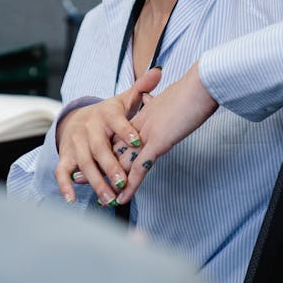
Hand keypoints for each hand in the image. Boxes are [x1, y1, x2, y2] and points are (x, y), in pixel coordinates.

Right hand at [54, 65, 161, 204]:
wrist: (78, 118)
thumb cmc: (109, 114)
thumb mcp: (124, 100)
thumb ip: (141, 89)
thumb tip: (158, 71)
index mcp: (105, 114)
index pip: (116, 121)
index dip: (126, 131)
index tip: (139, 141)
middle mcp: (88, 128)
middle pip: (98, 148)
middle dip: (110, 166)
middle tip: (123, 181)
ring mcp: (75, 143)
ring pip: (83, 163)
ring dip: (95, 182)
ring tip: (109, 198)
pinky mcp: (65, 156)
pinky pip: (62, 172)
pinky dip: (65, 186)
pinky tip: (73, 200)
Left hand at [113, 61, 217, 203]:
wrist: (202, 84)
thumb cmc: (196, 90)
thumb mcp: (179, 100)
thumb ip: (167, 107)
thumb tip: (167, 106)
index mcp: (146, 116)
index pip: (123, 135)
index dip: (110, 148)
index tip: (99, 158)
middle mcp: (142, 126)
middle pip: (116, 149)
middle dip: (100, 166)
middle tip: (80, 179)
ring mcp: (147, 134)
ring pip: (123, 162)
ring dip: (111, 183)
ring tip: (101, 199)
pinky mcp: (157, 142)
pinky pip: (139, 168)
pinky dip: (130, 186)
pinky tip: (122, 199)